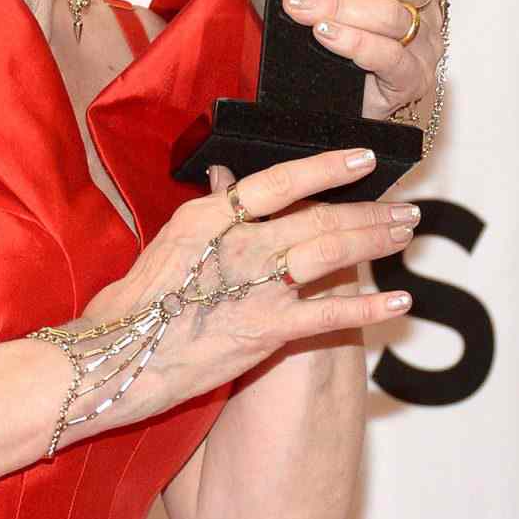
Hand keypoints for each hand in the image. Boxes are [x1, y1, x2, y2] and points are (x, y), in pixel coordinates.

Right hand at [64, 146, 416, 432]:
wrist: (114, 358)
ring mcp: (254, 284)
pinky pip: (331, 314)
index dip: (327, 167)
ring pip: (332, 252)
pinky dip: (370, 306)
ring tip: (405, 236)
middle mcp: (238, 242)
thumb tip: (224, 177)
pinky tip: (400, 302)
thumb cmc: (131, 305)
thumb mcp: (167, 243)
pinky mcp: (266, 329)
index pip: (281, 179)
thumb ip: (206, 212)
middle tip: (404, 209)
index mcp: (209, 215)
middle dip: (369, 211)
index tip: (363, 160)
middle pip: (319, 215)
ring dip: (375, 242)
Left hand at [278, 0, 442, 122]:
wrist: (351, 102)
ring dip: (336, 6)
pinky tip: (324, 34)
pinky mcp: (411, 81)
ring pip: (390, 14)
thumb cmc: (351, 38)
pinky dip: (353, 42)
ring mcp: (423, 44)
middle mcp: (426, 6)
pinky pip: (389, 57)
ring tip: (297, 7)